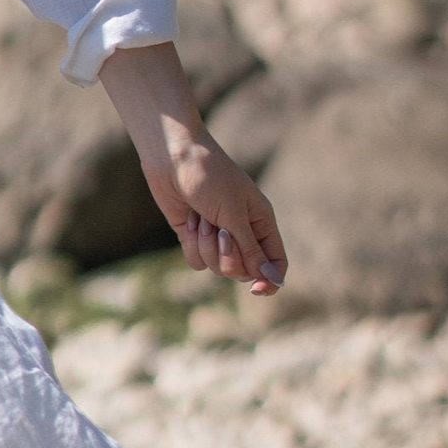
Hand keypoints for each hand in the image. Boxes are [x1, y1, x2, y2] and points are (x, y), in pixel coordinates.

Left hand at [141, 129, 287, 295]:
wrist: (173, 156)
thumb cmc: (210, 177)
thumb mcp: (234, 214)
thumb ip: (251, 249)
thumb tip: (273, 280)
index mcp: (262, 222)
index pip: (275, 262)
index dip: (270, 280)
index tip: (257, 291)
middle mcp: (242, 232)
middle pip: (243, 271)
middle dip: (228, 257)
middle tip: (219, 231)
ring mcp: (217, 236)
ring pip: (216, 268)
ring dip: (206, 246)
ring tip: (202, 217)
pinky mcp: (194, 236)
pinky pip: (196, 261)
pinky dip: (192, 243)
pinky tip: (190, 218)